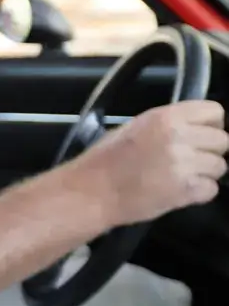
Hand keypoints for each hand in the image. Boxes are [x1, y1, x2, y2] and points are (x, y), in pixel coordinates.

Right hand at [77, 100, 228, 226]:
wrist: (91, 191)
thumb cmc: (105, 159)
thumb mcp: (134, 127)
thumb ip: (167, 125)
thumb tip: (194, 128)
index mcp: (165, 117)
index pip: (215, 112)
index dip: (210, 125)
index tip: (199, 135)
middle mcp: (178, 137)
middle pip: (223, 141)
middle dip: (209, 151)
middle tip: (188, 159)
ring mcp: (184, 165)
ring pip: (220, 166)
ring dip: (204, 173)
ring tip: (181, 177)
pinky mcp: (186, 191)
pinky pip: (212, 189)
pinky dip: (199, 193)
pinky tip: (179, 191)